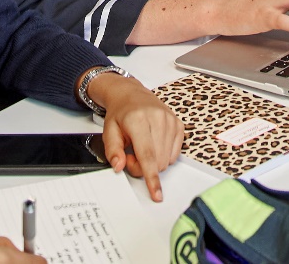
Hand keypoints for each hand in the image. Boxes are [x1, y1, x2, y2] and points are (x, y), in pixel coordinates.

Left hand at [87, 71, 183, 201]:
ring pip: (167, 160)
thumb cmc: (121, 114)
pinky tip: (154, 144)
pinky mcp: (178, 125)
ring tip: (141, 148)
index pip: (147, 155)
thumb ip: (112, 151)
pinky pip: (175, 154)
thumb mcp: (109, 131)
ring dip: (153, 162)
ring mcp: (170, 121)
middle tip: (131, 155)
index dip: (151, 177)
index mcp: (138, 120)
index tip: (156, 193)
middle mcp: (157, 118)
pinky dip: (163, 156)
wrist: (132, 95)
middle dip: (143, 167)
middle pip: (157, 161)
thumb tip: (119, 166)